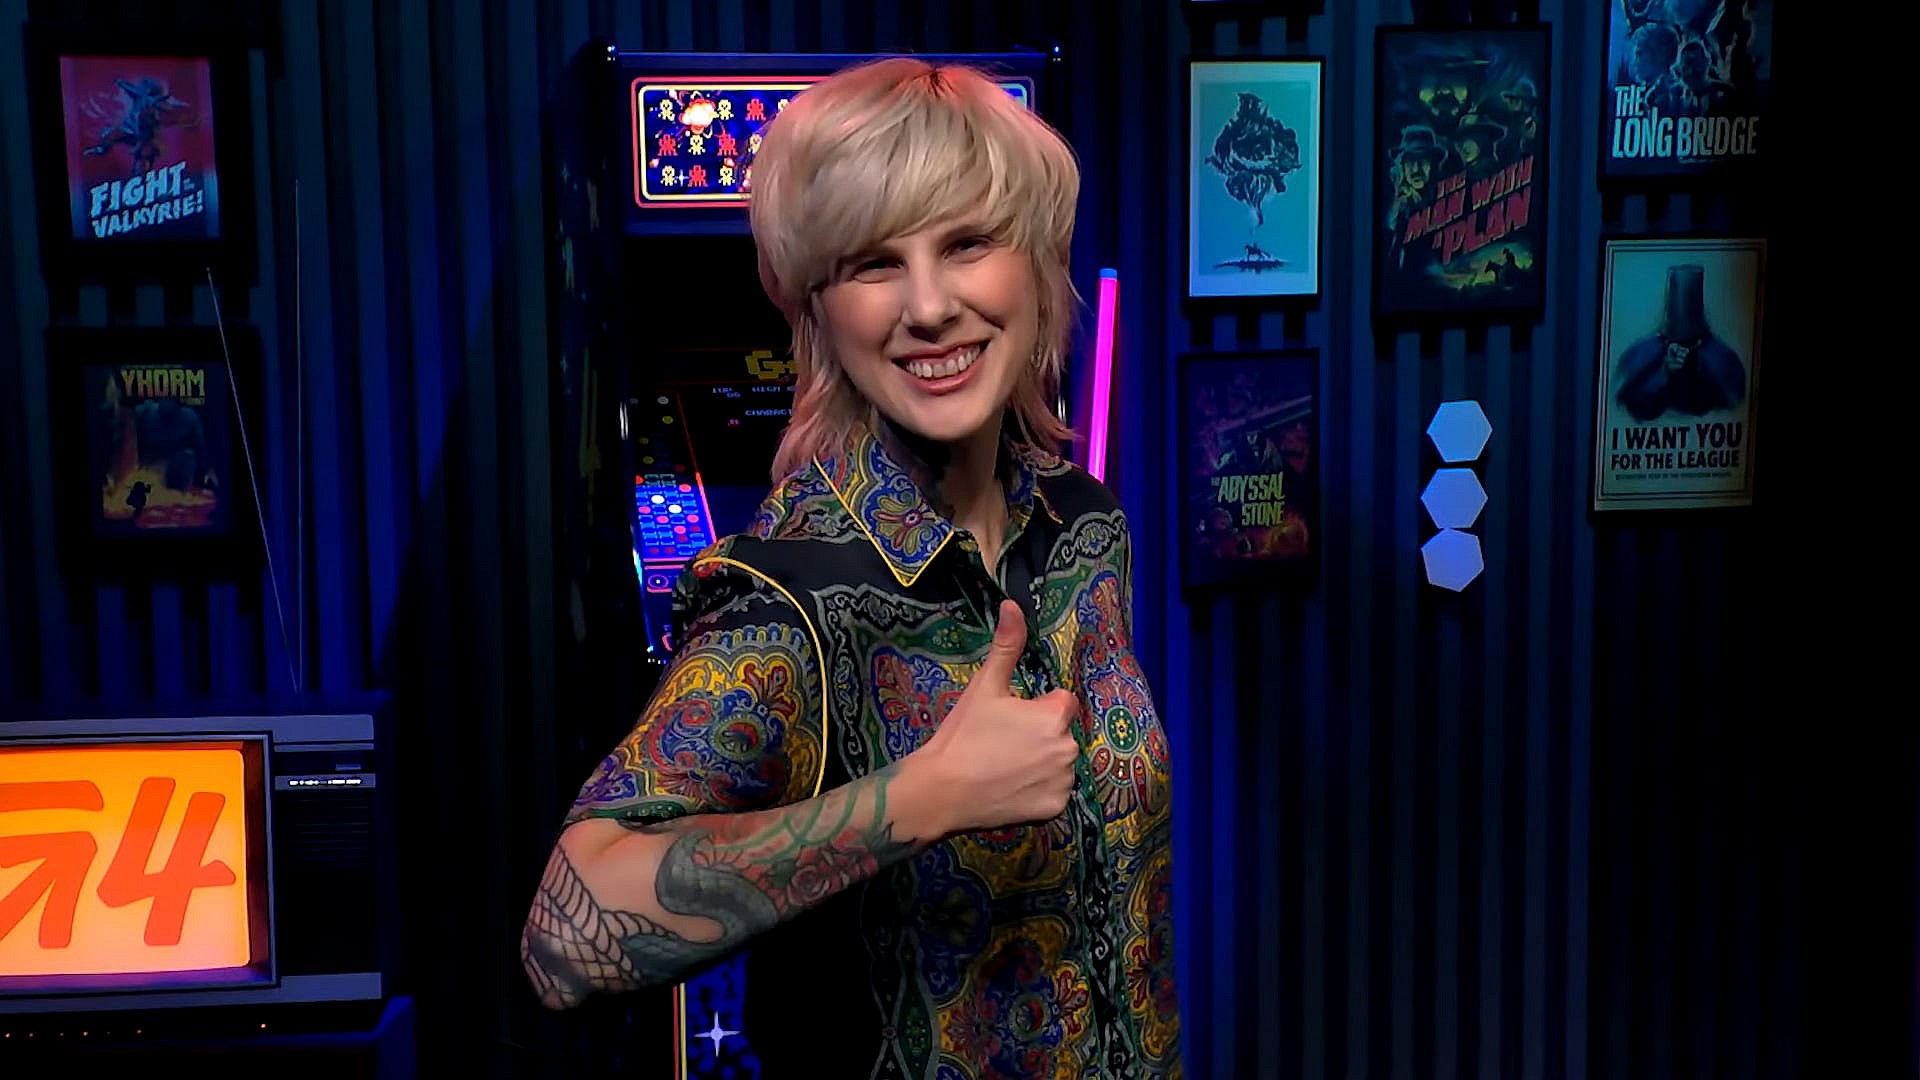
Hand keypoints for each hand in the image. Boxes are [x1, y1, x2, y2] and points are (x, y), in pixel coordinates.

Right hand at [904, 599, 1080, 836]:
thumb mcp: (985, 686)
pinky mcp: (1054, 809)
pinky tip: (1011, 789)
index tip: (1009, 719)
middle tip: (1002, 744)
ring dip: (1041, 763)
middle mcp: (1068, 748)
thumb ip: (1006, 645)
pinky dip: (1038, 791)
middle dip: (1039, 735)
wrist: (941, 791)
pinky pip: (1054, 793)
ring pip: (1058, 763)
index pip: (1061, 702)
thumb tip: (1013, 605)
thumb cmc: (963, 734)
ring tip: (1004, 767)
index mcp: (1055, 715)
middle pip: (1060, 733)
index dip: (1036, 708)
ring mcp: (1063, 782)